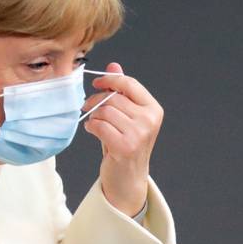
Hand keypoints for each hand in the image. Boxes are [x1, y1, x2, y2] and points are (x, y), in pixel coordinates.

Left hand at [81, 63, 163, 216]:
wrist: (127, 177)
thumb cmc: (124, 143)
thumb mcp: (125, 115)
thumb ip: (121, 91)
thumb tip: (113, 66)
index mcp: (153, 109)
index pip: (129, 84)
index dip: (110, 80)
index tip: (96, 83)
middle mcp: (149, 120)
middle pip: (113, 98)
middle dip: (96, 101)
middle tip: (89, 108)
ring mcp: (139, 134)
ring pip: (104, 112)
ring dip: (94, 116)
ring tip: (95, 124)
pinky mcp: (125, 146)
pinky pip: (99, 126)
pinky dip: (91, 127)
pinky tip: (93, 131)